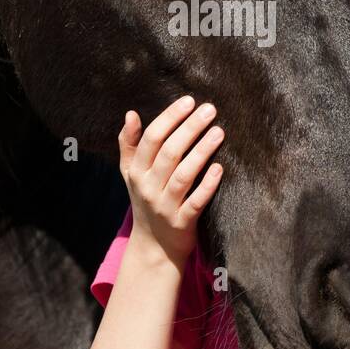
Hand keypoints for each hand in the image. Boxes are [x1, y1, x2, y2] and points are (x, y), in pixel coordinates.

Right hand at [118, 95, 224, 264]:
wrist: (153, 247)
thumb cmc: (145, 201)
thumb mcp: (130, 174)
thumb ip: (129, 144)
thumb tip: (130, 114)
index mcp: (137, 172)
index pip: (152, 139)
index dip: (170, 118)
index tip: (189, 101)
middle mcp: (148, 188)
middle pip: (169, 153)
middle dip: (189, 128)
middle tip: (210, 109)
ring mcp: (165, 206)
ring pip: (183, 175)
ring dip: (201, 152)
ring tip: (219, 132)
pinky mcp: (182, 223)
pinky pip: (196, 202)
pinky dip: (207, 185)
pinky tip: (220, 169)